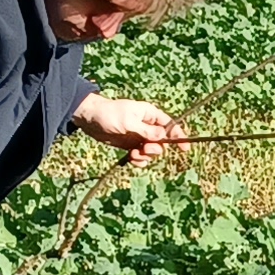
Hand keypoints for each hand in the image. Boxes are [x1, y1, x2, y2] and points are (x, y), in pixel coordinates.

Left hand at [74, 91, 188, 161]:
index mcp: (150, 115)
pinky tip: (131, 158)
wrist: (91, 119)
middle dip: (156, 148)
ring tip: (134, 154)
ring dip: (146, 156)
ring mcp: (140, 137)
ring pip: (152, 151)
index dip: (179, 136)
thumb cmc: (110, 114)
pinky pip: (141, 157)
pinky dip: (138, 161)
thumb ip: (147, 130)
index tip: (184, 148)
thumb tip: (163, 137)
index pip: (170, 126)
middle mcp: (148, 126)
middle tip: (145, 149)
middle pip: (162, 142)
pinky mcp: (131, 146)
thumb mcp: (129, 121)